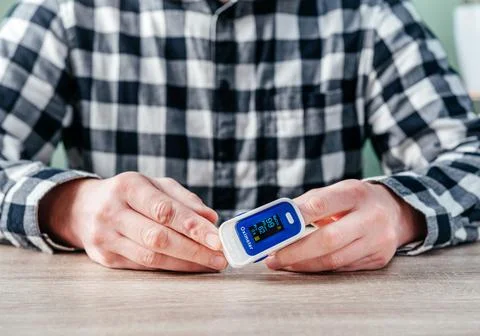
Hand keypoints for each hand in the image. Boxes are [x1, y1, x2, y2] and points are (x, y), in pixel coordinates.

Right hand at [39, 172, 226, 271]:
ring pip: (150, 256)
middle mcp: (112, 211)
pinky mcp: (104, 258)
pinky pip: (142, 266)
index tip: (217, 238)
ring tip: (210, 264)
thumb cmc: (128, 194)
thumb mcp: (155, 185)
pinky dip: (170, 267)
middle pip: (157, 237)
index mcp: (128, 186)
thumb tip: (211, 218)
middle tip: (220, 257)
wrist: (82, 207)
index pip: (164, 209)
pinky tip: (189, 266)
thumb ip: (184, 199)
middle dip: (194, 249)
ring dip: (185, 263)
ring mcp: (105, 237)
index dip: (192, 226)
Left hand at [265, 180, 425, 271]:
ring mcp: (378, 241)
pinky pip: (342, 268)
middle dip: (295, 252)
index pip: (322, 204)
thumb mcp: (337, 191)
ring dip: (303, 265)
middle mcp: (371, 217)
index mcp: (355, 193)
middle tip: (272, 257)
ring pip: (334, 260)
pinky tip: (303, 266)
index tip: (274, 228)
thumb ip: (309, 203)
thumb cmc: (357, 200)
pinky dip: (319, 268)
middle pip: (328, 240)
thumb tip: (278, 219)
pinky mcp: (378, 259)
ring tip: (282, 264)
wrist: (396, 211)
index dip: (296, 217)